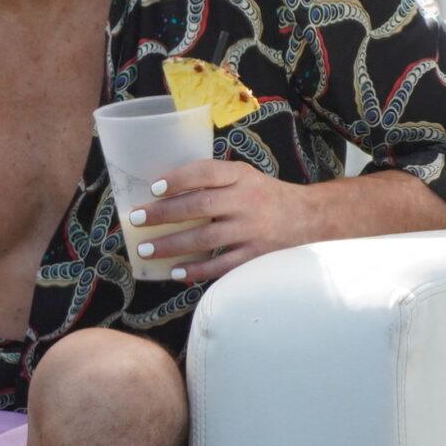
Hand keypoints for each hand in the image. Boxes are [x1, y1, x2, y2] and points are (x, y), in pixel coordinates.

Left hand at [122, 159, 318, 285]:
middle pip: (200, 206)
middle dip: (164, 213)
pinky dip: (197, 271)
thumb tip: (162, 191)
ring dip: (172, 245)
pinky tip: (175, 273)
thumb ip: (213, 180)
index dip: (179, 179)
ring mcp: (252, 230)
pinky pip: (222, 266)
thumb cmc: (263, 196)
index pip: (207, 172)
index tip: (154, 187)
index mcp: (241, 176)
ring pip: (206, 238)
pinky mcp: (256, 256)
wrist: (309, 218)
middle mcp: (247, 200)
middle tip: (136, 219)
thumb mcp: (244, 177)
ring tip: (146, 250)